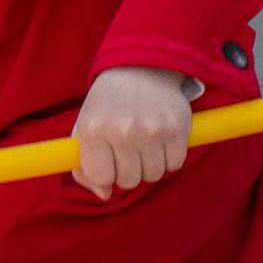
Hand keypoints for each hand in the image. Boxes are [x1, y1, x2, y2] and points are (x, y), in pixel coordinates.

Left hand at [70, 66, 191, 200]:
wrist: (141, 68)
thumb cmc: (109, 103)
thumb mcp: (85, 126)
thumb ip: (85, 165)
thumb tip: (103, 194)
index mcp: (94, 128)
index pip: (101, 177)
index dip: (105, 175)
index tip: (108, 163)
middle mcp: (122, 129)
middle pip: (128, 180)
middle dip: (127, 171)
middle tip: (127, 149)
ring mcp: (151, 129)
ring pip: (152, 175)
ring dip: (148, 165)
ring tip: (143, 142)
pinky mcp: (177, 128)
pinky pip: (174, 164)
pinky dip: (168, 157)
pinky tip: (160, 139)